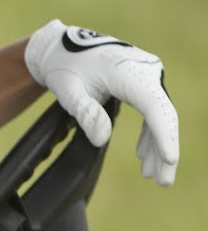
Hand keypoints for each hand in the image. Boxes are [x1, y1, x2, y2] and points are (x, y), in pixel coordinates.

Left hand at [25, 19, 178, 184]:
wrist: (62, 48)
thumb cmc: (64, 67)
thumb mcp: (68, 91)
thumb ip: (85, 113)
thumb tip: (101, 140)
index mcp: (128, 71)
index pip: (153, 106)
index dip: (163, 135)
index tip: (169, 160)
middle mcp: (146, 70)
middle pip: (163, 114)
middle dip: (164, 150)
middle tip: (162, 182)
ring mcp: (147, 76)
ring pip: (160, 115)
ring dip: (157, 146)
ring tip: (151, 176)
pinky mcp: (143, 83)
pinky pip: (152, 111)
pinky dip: (149, 133)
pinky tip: (143, 155)